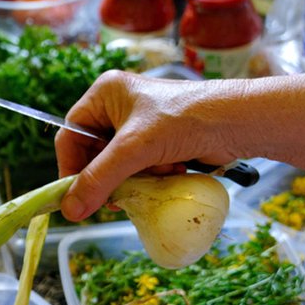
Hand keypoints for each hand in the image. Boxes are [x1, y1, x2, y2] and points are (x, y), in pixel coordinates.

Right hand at [55, 71, 239, 220]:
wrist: (235, 122)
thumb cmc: (184, 120)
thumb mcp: (134, 150)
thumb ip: (99, 179)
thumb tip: (69, 211)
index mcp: (105, 93)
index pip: (70, 134)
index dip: (70, 167)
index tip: (76, 197)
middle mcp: (118, 105)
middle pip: (94, 153)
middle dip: (110, 175)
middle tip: (117, 196)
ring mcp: (140, 124)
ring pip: (118, 165)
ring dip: (134, 177)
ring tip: (156, 175)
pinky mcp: (158, 140)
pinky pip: (139, 167)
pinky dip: (150, 176)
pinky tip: (169, 172)